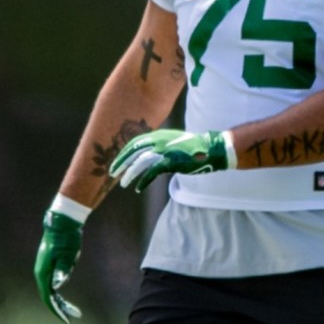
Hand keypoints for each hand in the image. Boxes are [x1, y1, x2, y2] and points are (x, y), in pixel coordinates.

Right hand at [34, 211, 83, 323]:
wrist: (63, 223)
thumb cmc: (65, 238)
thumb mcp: (66, 254)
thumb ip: (62, 269)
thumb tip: (57, 285)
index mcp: (43, 273)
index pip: (48, 297)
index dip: (57, 310)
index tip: (66, 320)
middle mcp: (42, 273)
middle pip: (50, 296)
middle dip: (62, 308)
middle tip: (76, 316)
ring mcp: (45, 269)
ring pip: (52, 291)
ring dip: (63, 301)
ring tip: (76, 311)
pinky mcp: (51, 265)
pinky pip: (55, 283)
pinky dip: (62, 292)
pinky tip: (69, 297)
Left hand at [109, 129, 233, 192]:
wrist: (211, 149)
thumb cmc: (194, 147)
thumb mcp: (174, 142)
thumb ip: (161, 146)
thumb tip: (150, 155)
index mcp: (159, 135)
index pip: (136, 142)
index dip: (124, 152)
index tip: (118, 161)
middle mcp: (159, 141)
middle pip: (133, 150)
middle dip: (121, 161)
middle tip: (112, 172)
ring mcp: (165, 151)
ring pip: (140, 162)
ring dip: (130, 173)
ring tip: (122, 183)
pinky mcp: (171, 162)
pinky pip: (152, 172)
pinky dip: (143, 181)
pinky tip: (138, 188)